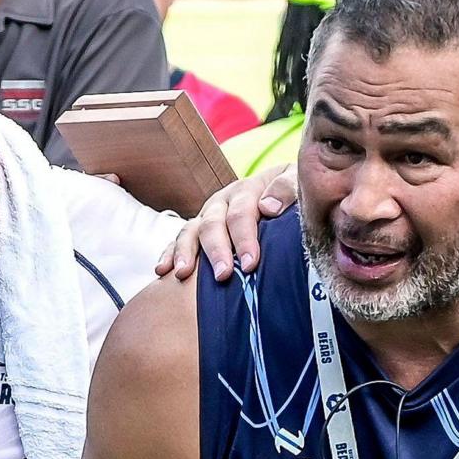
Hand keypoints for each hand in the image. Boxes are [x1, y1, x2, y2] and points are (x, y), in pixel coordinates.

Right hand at [158, 165, 296, 281]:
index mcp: (246, 190)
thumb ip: (287, 189)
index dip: (245, 238)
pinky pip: (179, 241)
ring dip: (186, 253)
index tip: (251, 262)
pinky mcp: (198, 231)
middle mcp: (222, 202)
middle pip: (213, 224)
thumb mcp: (296, 183)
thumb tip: (268, 206)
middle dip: (216, 251)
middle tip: (223, 275)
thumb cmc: (294, 196)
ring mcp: (207, 216)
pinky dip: (169, 253)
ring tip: (182, 274)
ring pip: (191, 231)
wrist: (283, 195)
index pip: (242, 213)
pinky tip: (161, 270)